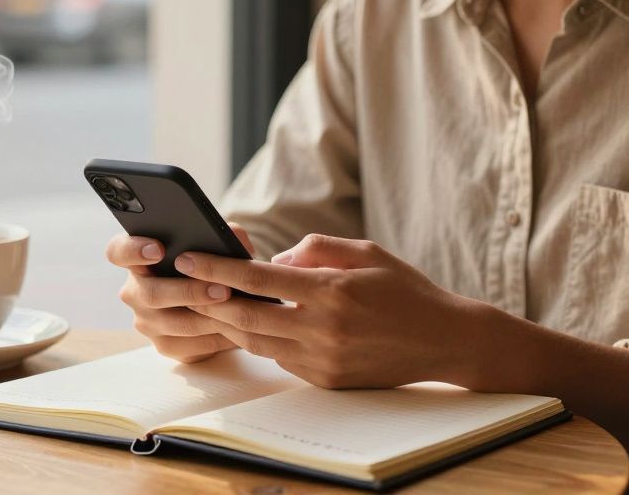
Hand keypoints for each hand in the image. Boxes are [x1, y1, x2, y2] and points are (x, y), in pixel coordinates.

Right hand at [106, 223, 255, 362]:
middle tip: (222, 288)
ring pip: (173, 323)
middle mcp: (135, 291)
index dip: (133, 250)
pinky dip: (214, 336)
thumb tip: (233, 235)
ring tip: (236, 307)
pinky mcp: (165, 345)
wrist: (225, 301)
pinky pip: (188, 345)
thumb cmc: (215, 264)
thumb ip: (224, 234)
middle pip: (150, 293)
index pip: (118, 252)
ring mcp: (147, 321)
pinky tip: (236, 327)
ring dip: (207, 315)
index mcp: (137, 259)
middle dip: (189, 291)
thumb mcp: (220, 244)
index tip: (159, 250)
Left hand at [179, 234, 495, 388]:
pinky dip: (264, 341)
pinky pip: (281, 360)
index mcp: (331, 291)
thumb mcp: (366, 252)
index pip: (259, 279)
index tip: (188, 257)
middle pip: (247, 317)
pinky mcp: (327, 380)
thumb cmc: (404, 289)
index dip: (218, 268)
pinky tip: (254, 325)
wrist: (443, 340)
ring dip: (231, 324)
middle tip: (185, 284)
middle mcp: (323, 329)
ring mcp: (324, 359)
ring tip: (210, 304)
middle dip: (210, 300)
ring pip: (258, 343)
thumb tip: (275, 259)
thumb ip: (317, 248)